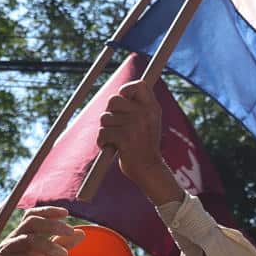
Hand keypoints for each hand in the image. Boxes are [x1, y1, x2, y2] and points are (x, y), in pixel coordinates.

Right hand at [0, 207, 83, 255]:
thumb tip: (81, 233)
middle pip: (31, 222)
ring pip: (28, 241)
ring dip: (49, 245)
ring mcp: (7, 250)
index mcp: (22, 234)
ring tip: (64, 254)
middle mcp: (13, 238)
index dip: (48, 211)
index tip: (66, 213)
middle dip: (53, 224)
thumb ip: (62, 244)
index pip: (32, 215)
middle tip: (71, 231)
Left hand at [97, 80, 181, 206]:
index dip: (126, 89)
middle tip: (117, 125)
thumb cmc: (143, 145)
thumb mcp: (148, 122)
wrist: (148, 169)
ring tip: (118, 139)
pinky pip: (102, 133)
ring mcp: (136, 126)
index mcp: (153, 109)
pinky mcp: (125, 138)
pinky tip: (112, 147)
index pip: (139, 86)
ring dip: (106, 129)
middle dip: (109, 113)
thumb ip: (138, 106)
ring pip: (105, 118)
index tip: (123, 99)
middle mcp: (146, 114)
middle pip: (113, 100)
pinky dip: (102, 142)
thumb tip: (121, 92)